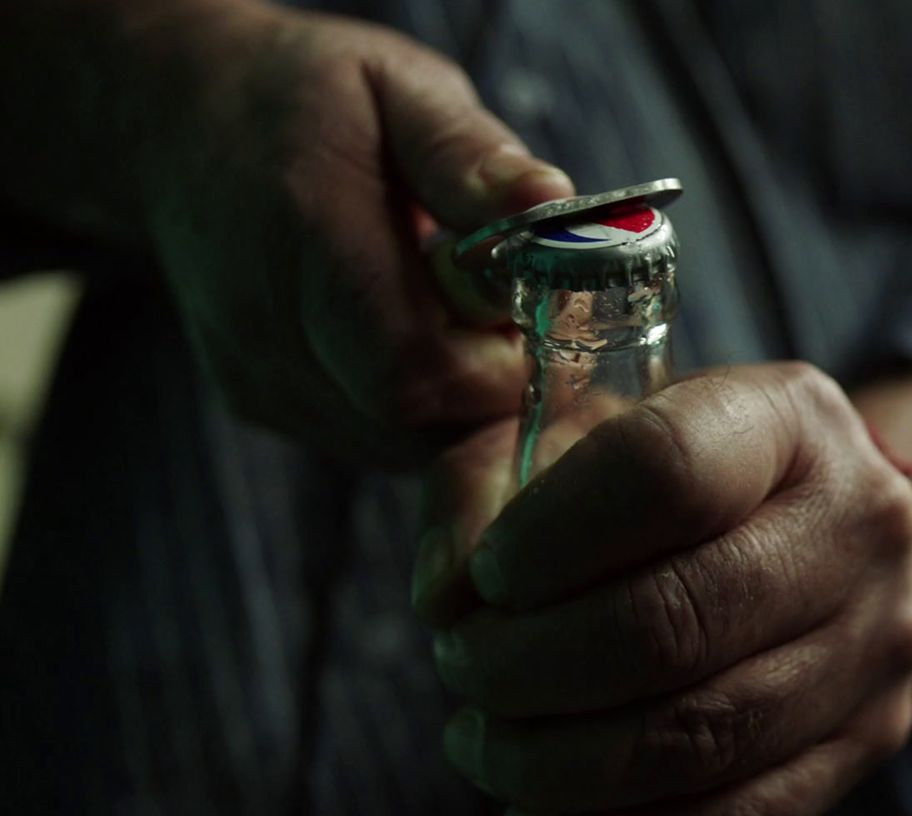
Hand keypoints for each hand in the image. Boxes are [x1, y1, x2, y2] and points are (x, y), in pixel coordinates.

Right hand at [138, 1, 572, 464]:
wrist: (176, 123)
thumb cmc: (305, 97)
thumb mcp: (397, 87)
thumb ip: (468, 155)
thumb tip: (548, 201)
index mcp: (304, 237)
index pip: (416, 368)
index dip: (501, 356)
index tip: (536, 301)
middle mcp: (268, 331)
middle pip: (418, 420)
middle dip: (494, 378)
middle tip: (512, 307)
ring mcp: (262, 380)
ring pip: (403, 445)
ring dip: (464, 396)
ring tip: (463, 311)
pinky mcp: (265, 405)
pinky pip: (374, 438)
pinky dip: (425, 406)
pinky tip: (424, 334)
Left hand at [417, 363, 911, 815]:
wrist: (829, 527)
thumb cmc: (675, 480)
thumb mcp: (577, 434)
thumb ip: (488, 489)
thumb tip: (444, 599)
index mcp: (790, 418)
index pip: (665, 473)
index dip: (548, 538)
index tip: (487, 577)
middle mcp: (859, 523)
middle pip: (678, 621)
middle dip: (532, 667)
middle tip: (464, 670)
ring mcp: (877, 641)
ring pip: (702, 736)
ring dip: (558, 763)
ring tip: (484, 746)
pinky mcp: (869, 738)